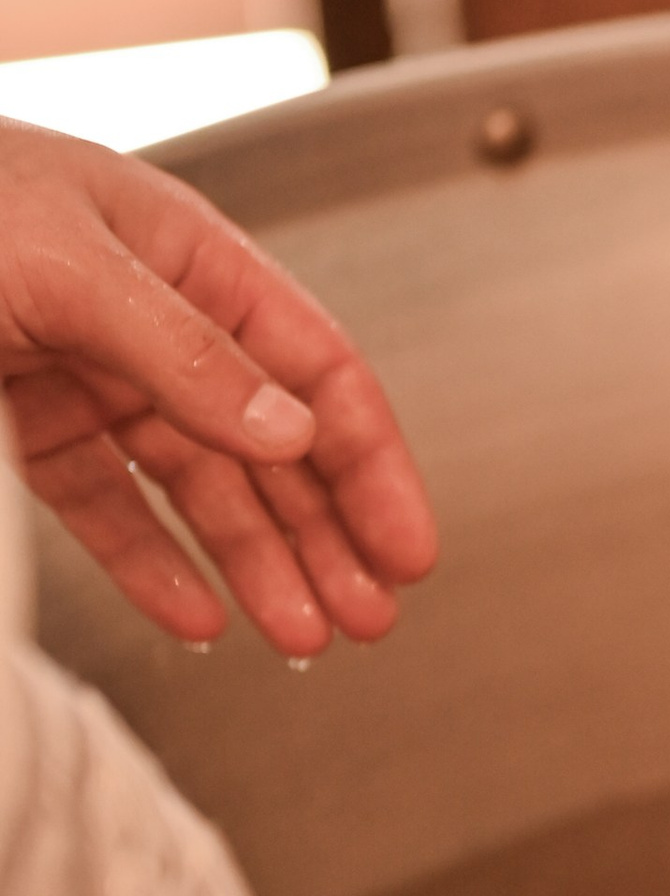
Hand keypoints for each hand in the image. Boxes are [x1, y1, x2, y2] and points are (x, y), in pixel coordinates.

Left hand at [0, 120, 436, 653]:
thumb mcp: (70, 264)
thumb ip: (182, 349)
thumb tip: (287, 429)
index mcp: (194, 258)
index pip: (318, 371)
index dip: (371, 463)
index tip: (406, 546)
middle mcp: (158, 322)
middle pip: (272, 445)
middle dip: (326, 534)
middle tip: (369, 617)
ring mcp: (96, 378)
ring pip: (200, 490)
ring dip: (257, 565)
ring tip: (303, 637)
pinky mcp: (34, 427)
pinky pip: (109, 510)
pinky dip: (154, 567)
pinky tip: (198, 617)